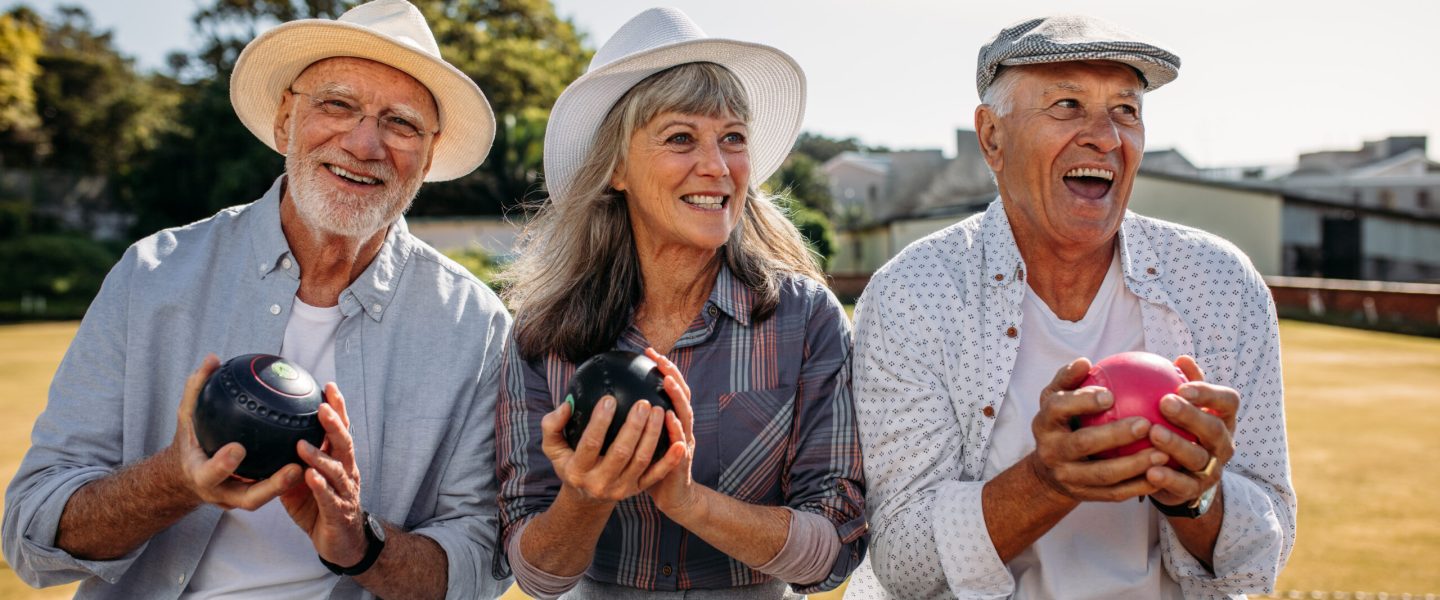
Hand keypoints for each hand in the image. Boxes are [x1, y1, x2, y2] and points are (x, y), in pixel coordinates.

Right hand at [172, 353, 301, 509]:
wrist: (188, 475)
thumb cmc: (190, 440)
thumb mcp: (186, 416)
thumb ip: (197, 389)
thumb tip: (213, 359)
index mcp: (200, 475)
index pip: (209, 473)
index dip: (222, 465)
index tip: (238, 448)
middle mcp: (221, 493)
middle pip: (248, 498)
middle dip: (271, 487)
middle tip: (294, 468)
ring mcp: (238, 499)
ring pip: (267, 499)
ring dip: (290, 487)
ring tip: (311, 465)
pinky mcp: (253, 497)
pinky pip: (274, 490)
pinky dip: (293, 480)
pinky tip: (314, 457)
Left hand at [280, 383, 366, 566]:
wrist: (343, 544)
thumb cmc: (321, 509)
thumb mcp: (302, 483)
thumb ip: (289, 463)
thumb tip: (264, 442)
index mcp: (341, 461)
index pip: (341, 430)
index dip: (338, 408)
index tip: (328, 386)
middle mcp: (347, 472)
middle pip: (344, 443)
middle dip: (335, 424)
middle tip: (321, 407)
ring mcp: (345, 492)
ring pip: (337, 469)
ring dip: (320, 456)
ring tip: (302, 444)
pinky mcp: (339, 513)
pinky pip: (329, 497)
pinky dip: (320, 486)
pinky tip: (309, 476)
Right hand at [539, 369, 679, 506]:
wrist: (586, 497)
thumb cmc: (569, 461)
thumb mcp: (553, 447)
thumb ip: (552, 425)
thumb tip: (567, 405)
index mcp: (578, 470)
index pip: (590, 444)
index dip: (600, 422)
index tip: (610, 398)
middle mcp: (600, 482)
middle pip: (621, 452)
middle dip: (634, 427)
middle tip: (644, 403)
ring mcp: (621, 488)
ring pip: (641, 461)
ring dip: (652, 436)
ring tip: (659, 411)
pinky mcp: (637, 490)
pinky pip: (656, 475)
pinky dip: (669, 461)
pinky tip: (679, 442)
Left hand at [642, 348, 697, 515]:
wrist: (671, 496)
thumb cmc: (650, 466)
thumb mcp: (642, 439)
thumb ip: (629, 420)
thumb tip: (604, 398)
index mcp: (672, 420)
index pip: (671, 389)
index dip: (665, 370)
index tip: (649, 351)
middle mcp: (682, 427)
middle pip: (682, 396)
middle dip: (673, 375)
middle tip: (660, 359)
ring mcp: (685, 443)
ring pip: (685, 416)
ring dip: (677, 398)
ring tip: (668, 382)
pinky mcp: (683, 462)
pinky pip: (680, 445)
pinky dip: (677, 430)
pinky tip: (669, 420)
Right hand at [1028, 358, 1168, 502]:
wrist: (1049, 470)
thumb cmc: (1062, 422)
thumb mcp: (1056, 398)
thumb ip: (1069, 379)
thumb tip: (1084, 362)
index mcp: (1044, 423)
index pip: (1058, 408)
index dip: (1082, 401)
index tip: (1110, 395)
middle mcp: (1051, 451)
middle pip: (1083, 443)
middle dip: (1115, 435)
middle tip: (1146, 424)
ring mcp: (1067, 476)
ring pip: (1103, 473)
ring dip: (1135, 464)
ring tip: (1163, 453)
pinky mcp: (1084, 496)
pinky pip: (1115, 493)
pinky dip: (1140, 485)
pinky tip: (1162, 473)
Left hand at [1145, 356, 1237, 506]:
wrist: (1183, 477)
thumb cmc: (1181, 430)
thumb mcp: (1186, 407)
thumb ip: (1185, 384)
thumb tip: (1181, 358)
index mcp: (1223, 419)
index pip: (1227, 402)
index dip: (1208, 393)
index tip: (1182, 386)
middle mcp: (1222, 444)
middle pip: (1214, 429)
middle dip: (1191, 415)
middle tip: (1164, 402)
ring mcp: (1211, 469)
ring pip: (1198, 457)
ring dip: (1176, 444)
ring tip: (1153, 433)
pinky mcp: (1196, 490)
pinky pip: (1184, 485)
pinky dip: (1168, 478)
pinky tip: (1149, 471)